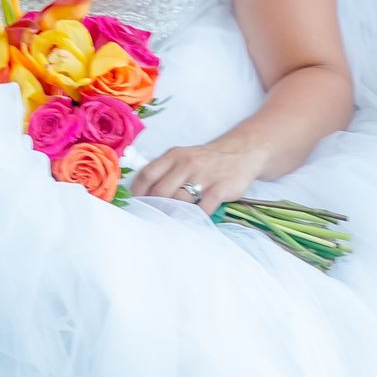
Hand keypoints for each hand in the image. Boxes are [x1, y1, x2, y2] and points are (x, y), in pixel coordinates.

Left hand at [130, 135, 268, 215]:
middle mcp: (186, 163)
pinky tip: (192, 224)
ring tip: (169, 225)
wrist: (242, 152)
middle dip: (154, 208)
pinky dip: (195, 219)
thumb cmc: (206, 160)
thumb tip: (142, 196)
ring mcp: (204, 175)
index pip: (147, 175)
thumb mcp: (183, 157)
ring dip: (173, 215)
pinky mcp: (221, 187)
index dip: (137, 194)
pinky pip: (203, 208)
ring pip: (179, 201)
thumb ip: (165, 172)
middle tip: (152, 221)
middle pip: (160, 191)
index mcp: (173, 155)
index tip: (135, 207)